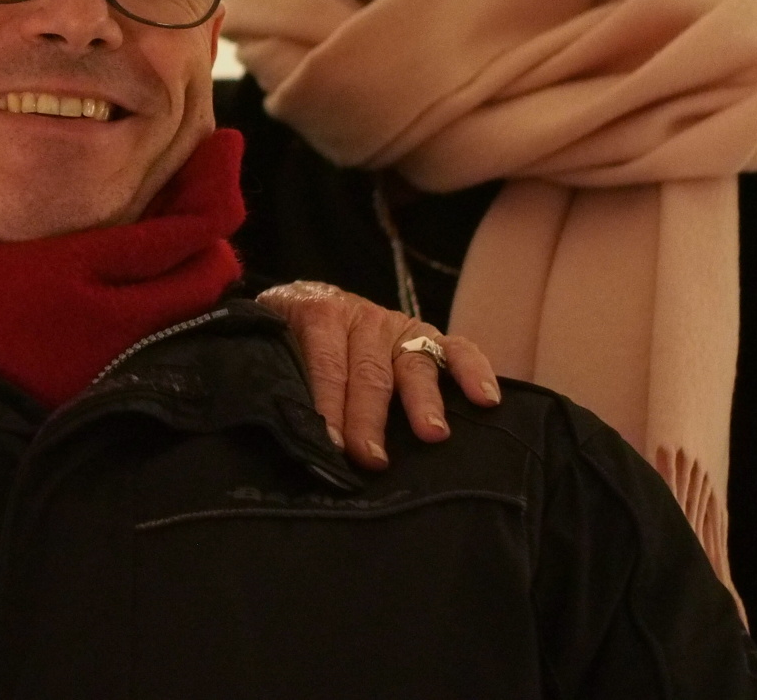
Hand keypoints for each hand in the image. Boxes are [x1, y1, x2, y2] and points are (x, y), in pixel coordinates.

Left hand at [255, 281, 500, 469]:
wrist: (306, 297)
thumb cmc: (288, 335)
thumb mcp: (271, 343)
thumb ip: (279, 372)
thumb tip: (281, 423)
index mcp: (318, 313)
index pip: (326, 364)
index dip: (328, 405)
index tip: (331, 445)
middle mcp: (363, 318)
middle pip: (368, 371)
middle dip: (370, 417)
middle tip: (372, 458)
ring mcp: (398, 326)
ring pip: (413, 363)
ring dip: (423, 400)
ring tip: (433, 434)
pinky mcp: (427, 336)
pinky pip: (457, 349)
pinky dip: (473, 371)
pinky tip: (486, 399)